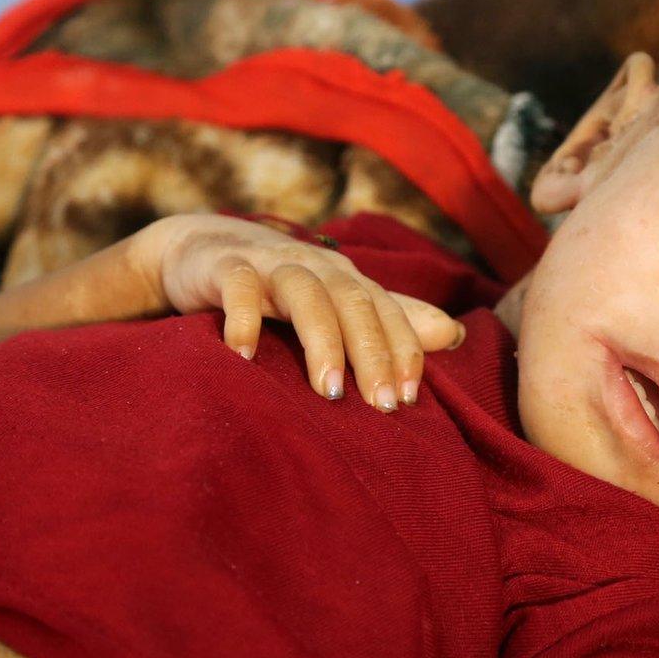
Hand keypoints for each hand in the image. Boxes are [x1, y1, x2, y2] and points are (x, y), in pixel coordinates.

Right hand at [135, 214, 464, 410]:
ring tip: (328, 391)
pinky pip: (238, 286)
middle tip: (381, 406)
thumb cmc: (280, 288)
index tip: (410, 399)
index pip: (386, 312)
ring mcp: (270, 263)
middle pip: (354, 303)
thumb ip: (391, 320)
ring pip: (306, 294)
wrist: (203, 251)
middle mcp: (316, 268)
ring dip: (322, 340)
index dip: (403, 351)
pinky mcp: (225, 265)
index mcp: (346, 280)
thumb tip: (456, 334)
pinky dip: (244, 319)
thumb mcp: (338, 303)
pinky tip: (244, 357)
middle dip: (372, 354)